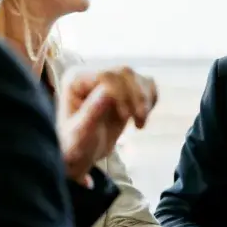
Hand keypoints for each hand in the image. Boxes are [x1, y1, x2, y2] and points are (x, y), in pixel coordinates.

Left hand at [57, 66, 156, 182]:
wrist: (82, 152)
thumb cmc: (75, 145)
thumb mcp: (80, 134)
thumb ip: (91, 112)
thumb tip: (107, 93)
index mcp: (75, 80)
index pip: (106, 75)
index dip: (121, 93)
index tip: (125, 117)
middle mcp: (92, 75)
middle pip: (125, 73)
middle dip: (137, 97)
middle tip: (139, 122)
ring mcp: (110, 80)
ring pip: (137, 78)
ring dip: (145, 100)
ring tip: (140, 123)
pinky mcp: (124, 88)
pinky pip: (146, 84)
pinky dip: (150, 100)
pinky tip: (142, 117)